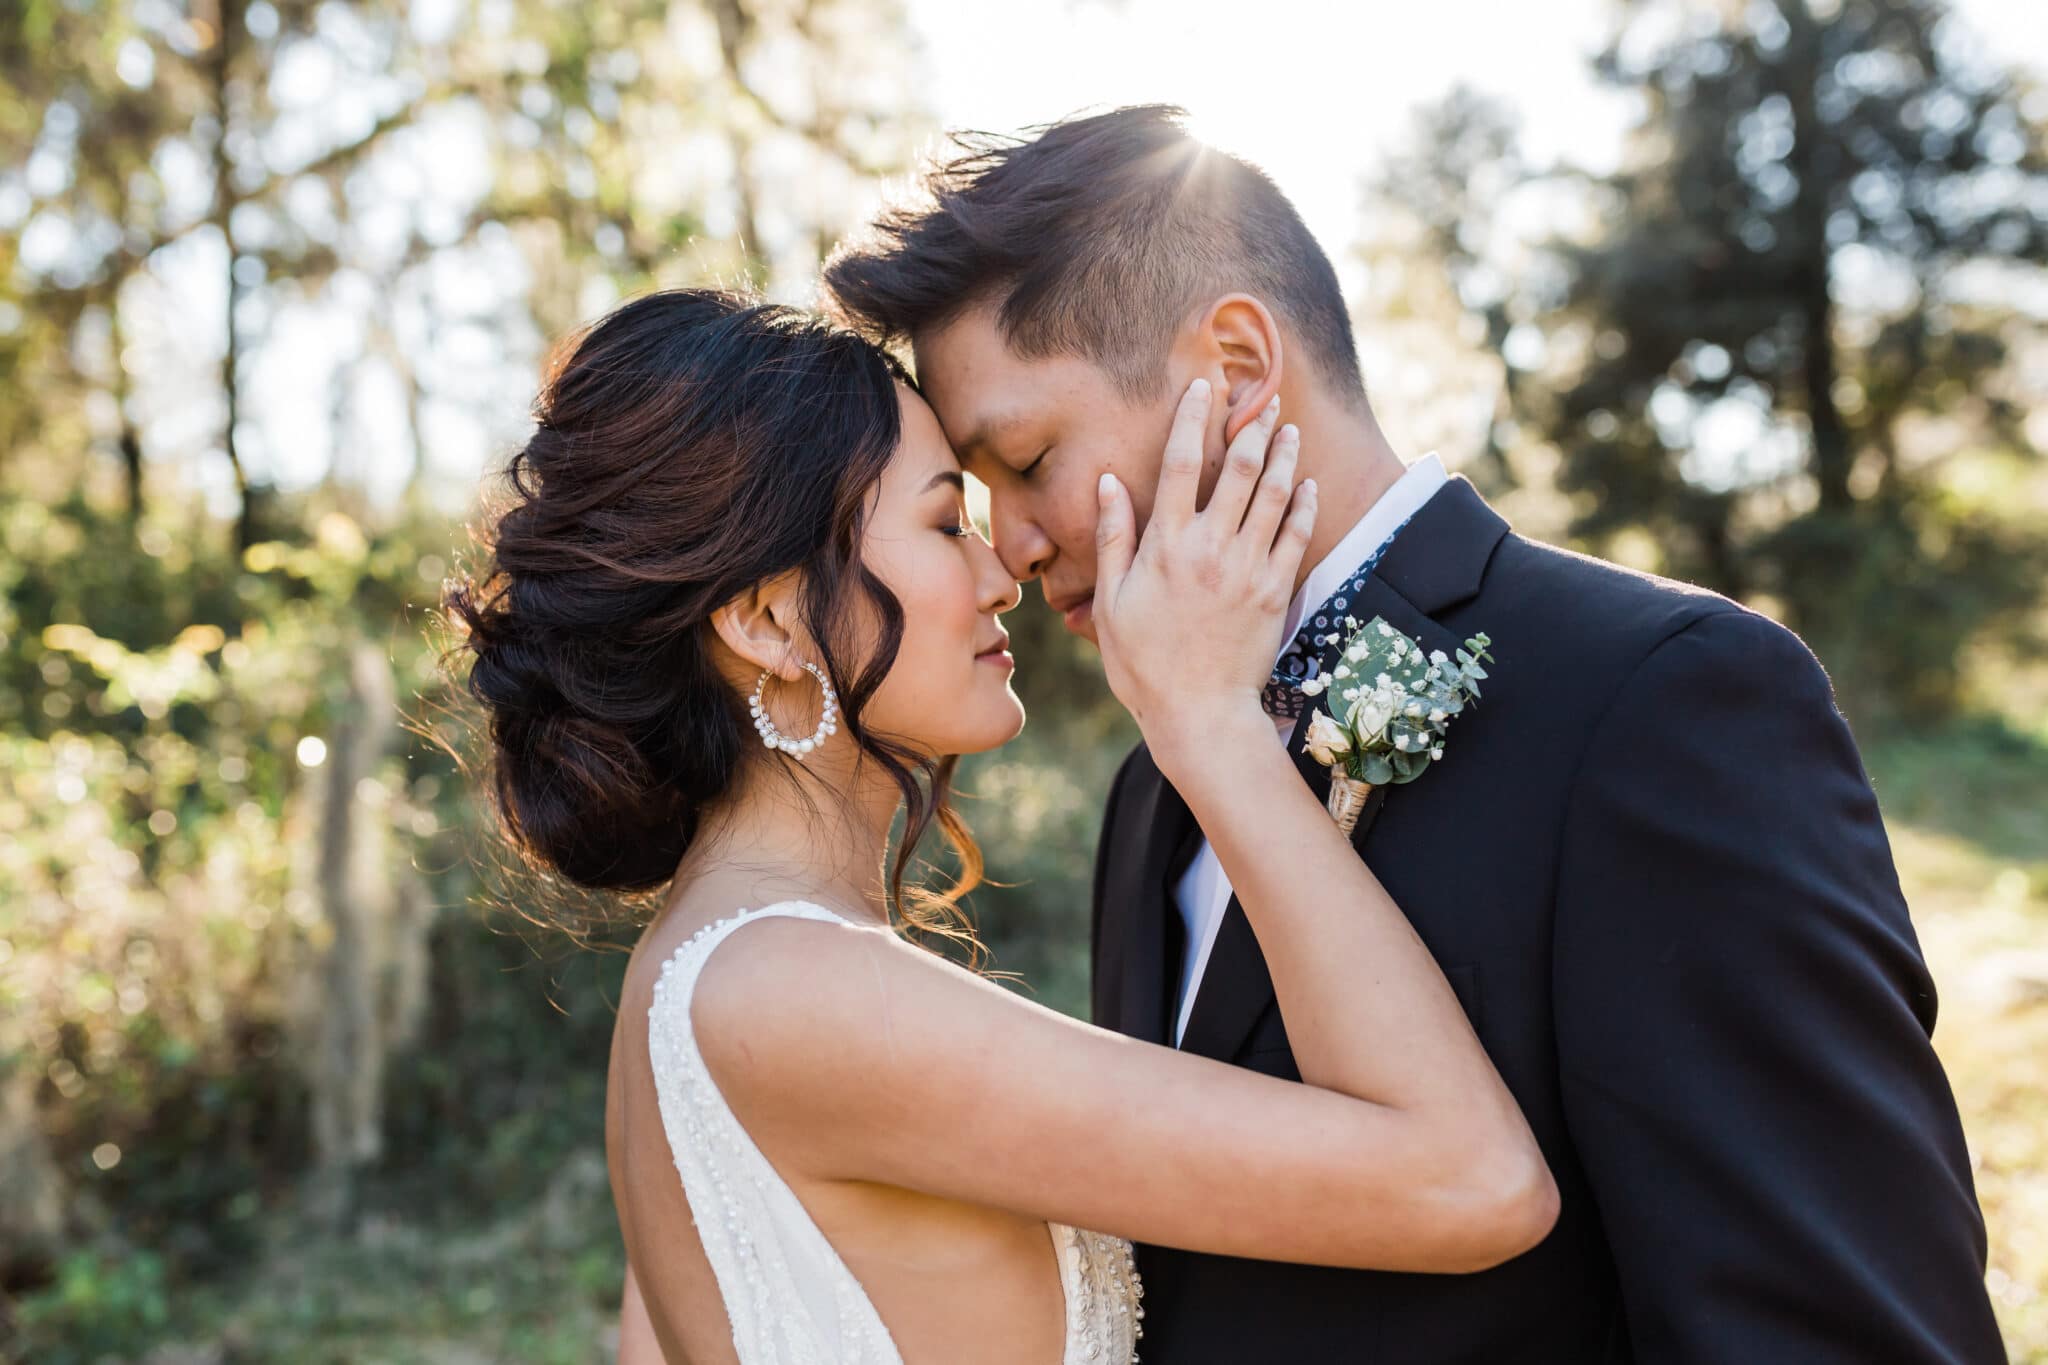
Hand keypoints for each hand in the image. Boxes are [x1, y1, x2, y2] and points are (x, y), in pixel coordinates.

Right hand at [1093, 378, 1317, 770]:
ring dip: (1283, 455)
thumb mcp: (1111, 602)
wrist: (1198, 714)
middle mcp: (1211, 547)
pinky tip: (1306, 483)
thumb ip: (1113, 538)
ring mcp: (1248, 568)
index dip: (1192, 418)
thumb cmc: (1143, 663)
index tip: (1203, 387)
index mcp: (1165, 546)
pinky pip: (1295, 535)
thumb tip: (1108, 483)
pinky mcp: (1276, 592)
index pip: (1179, 464)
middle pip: (1237, 469)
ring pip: (1273, 494)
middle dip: (1251, 426)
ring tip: (1288, 428)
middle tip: (1263, 398)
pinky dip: (1303, 504)